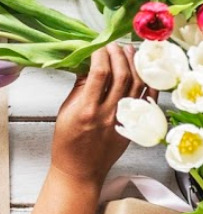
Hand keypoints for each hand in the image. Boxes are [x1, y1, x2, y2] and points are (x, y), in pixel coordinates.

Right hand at [50, 44, 155, 186]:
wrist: (80, 169)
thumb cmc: (67, 143)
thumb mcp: (65, 112)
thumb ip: (78, 88)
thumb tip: (87, 65)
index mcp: (86, 110)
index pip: (99, 73)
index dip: (100, 54)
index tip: (96, 45)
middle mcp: (107, 114)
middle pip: (121, 75)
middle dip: (118, 54)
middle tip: (112, 44)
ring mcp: (123, 119)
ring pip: (137, 84)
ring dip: (134, 63)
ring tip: (128, 50)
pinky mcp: (133, 124)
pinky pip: (147, 99)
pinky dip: (148, 82)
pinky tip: (143, 70)